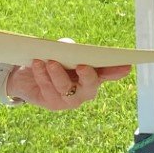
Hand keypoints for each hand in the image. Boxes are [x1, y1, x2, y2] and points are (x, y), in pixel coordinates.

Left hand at [3, 58, 133, 109]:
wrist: (27, 76)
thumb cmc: (50, 60)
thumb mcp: (59, 51)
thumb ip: (67, 48)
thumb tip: (68, 48)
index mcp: (92, 75)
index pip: (108, 73)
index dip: (117, 71)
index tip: (126, 67)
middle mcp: (85, 90)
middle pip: (90, 87)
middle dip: (87, 77)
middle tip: (82, 66)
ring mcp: (70, 100)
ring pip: (66, 88)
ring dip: (57, 73)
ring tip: (50, 61)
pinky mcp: (53, 104)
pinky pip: (48, 90)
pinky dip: (42, 75)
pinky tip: (37, 64)